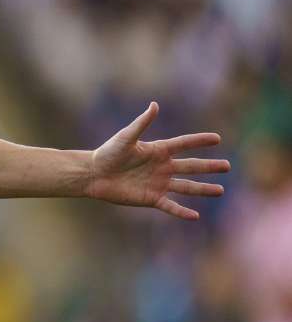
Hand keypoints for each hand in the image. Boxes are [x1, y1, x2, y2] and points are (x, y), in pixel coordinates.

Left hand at [87, 102, 229, 219]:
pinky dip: (182, 211)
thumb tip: (154, 105)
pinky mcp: (150, 198)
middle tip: (227, 166)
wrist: (93, 174)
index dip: (199, 141)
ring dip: (203, 190)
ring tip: (220, 191)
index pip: (183, 144)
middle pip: (191, 166)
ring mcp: (157, 183)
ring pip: (186, 187)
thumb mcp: (126, 137)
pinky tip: (195, 216)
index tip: (217, 139)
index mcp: (158, 150)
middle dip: (209, 167)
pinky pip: (170, 206)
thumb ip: (141, 123)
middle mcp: (161, 167)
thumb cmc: (107, 153)